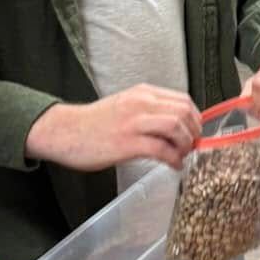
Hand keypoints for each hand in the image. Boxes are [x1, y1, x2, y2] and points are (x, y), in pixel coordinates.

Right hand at [25, 86, 201, 172]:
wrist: (64, 131)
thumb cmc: (93, 123)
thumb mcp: (125, 105)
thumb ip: (149, 111)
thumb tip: (175, 125)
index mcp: (142, 93)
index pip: (183, 100)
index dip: (195, 119)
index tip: (194, 132)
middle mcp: (141, 103)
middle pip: (184, 112)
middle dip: (194, 132)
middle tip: (191, 147)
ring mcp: (134, 122)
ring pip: (176, 127)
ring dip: (186, 145)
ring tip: (181, 156)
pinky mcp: (127, 143)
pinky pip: (162, 150)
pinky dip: (174, 160)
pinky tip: (173, 166)